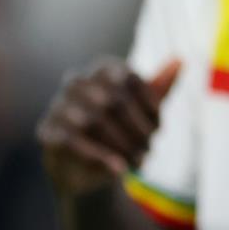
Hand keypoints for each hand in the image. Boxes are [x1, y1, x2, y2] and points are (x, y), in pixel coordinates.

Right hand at [37, 58, 178, 198]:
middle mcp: (76, 81)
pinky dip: (99, 156)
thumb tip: (181, 60)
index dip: (149, 105)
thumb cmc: (121, 131)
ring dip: (122, 145)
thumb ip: (160, 87)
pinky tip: (119, 170)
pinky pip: (71, 141)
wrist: (89, 168)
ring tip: (140, 162)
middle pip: (113, 101)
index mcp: (102, 69)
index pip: (130, 78)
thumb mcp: (144, 111)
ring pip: (93, 121)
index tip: (161, 128)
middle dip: (137, 129)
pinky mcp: (47, 132)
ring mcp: (58, 105)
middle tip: (151, 150)